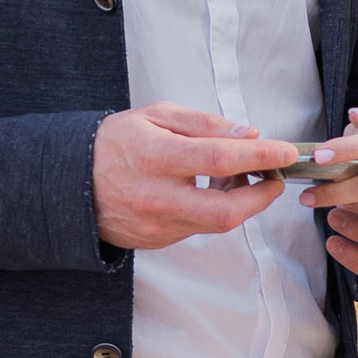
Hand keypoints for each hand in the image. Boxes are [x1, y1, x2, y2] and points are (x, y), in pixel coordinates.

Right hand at [92, 104, 295, 252]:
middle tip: (273, 177)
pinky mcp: (159, 240)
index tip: (286, 151)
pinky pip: (199, 226)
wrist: (71, 184)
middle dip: (262, 196)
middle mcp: (158, 198)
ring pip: (217, 222)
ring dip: (241, 201)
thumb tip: (248, 135)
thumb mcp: (155, 117)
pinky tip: (212, 189)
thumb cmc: (115, 144)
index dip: (260, 155)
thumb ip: (203, 125)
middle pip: (227, 211)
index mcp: (155, 158)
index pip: (219, 159)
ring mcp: (158, 225)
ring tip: (238, 176)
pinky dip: (215, 209)